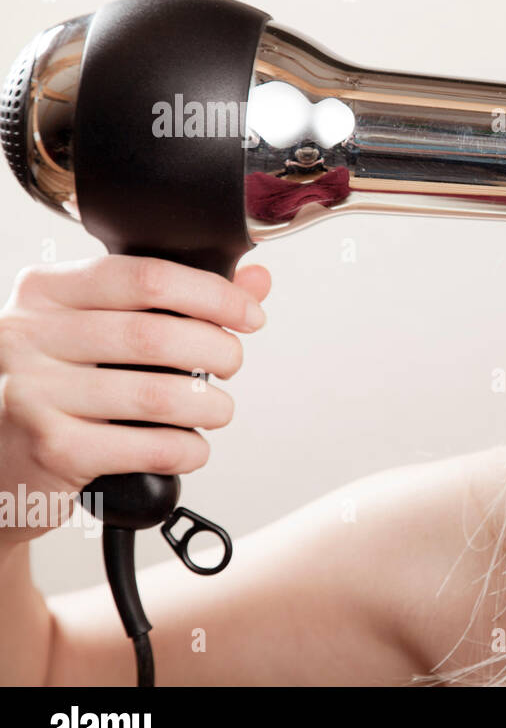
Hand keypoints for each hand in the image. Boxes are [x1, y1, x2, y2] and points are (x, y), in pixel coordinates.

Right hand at [0, 256, 269, 547]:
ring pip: (159, 395)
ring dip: (210, 406)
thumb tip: (256, 280)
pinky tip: (189, 447)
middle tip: (230, 364)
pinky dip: (188, 449)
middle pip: (157, 335)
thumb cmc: (57, 387)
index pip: (146, 276)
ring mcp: (33, 394)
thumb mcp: (95, 329)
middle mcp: (27, 335)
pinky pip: (149, 447)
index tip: (250, 315)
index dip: (214, 295)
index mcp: (44, 291)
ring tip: (216, 410)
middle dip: (219, 351)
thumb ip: (174, 301)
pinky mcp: (50, 450)